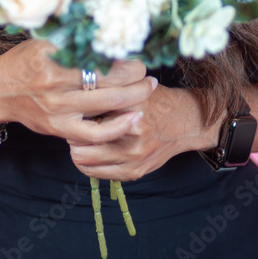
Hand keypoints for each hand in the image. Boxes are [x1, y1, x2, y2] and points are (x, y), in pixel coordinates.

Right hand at [0, 39, 155, 144]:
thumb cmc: (24, 62)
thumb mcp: (43, 40)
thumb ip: (71, 37)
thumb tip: (107, 25)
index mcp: (53, 56)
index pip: (99, 53)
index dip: (124, 53)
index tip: (137, 51)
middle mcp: (55, 83)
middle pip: (109, 78)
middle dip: (136, 74)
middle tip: (148, 70)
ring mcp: (58, 108)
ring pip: (108, 103)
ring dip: (135, 96)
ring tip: (149, 88)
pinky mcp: (59, 128)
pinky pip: (96, 133)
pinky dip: (119, 126)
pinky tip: (134, 117)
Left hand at [67, 84, 203, 181]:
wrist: (184, 122)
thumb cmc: (154, 101)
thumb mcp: (134, 85)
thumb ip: (109, 87)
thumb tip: (77, 88)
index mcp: (130, 104)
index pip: (86, 110)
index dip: (76, 109)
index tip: (75, 107)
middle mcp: (132, 130)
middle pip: (81, 136)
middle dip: (73, 131)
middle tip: (76, 125)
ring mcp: (133, 154)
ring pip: (84, 158)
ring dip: (78, 149)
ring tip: (82, 140)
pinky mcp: (134, 171)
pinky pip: (96, 173)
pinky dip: (87, 164)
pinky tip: (90, 154)